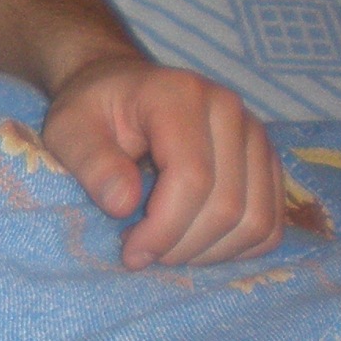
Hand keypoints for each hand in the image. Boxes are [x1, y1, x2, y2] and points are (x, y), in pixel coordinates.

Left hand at [42, 55, 283, 269]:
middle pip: (228, 206)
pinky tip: (195, 245)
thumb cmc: (93, 110)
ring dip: (210, 252)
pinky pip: (271, 223)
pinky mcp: (266, 161)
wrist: (122, 87)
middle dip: (183, 246)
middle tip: (143, 253)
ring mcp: (256, 135)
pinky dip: (237, 248)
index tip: (131, 253)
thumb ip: (91, 162)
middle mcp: (229, 110)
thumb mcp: (68, 129)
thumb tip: (123, 205)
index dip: (164, 228)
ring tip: (166, 248)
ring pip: (257, 220)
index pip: (192, 178)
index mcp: (180, 96)